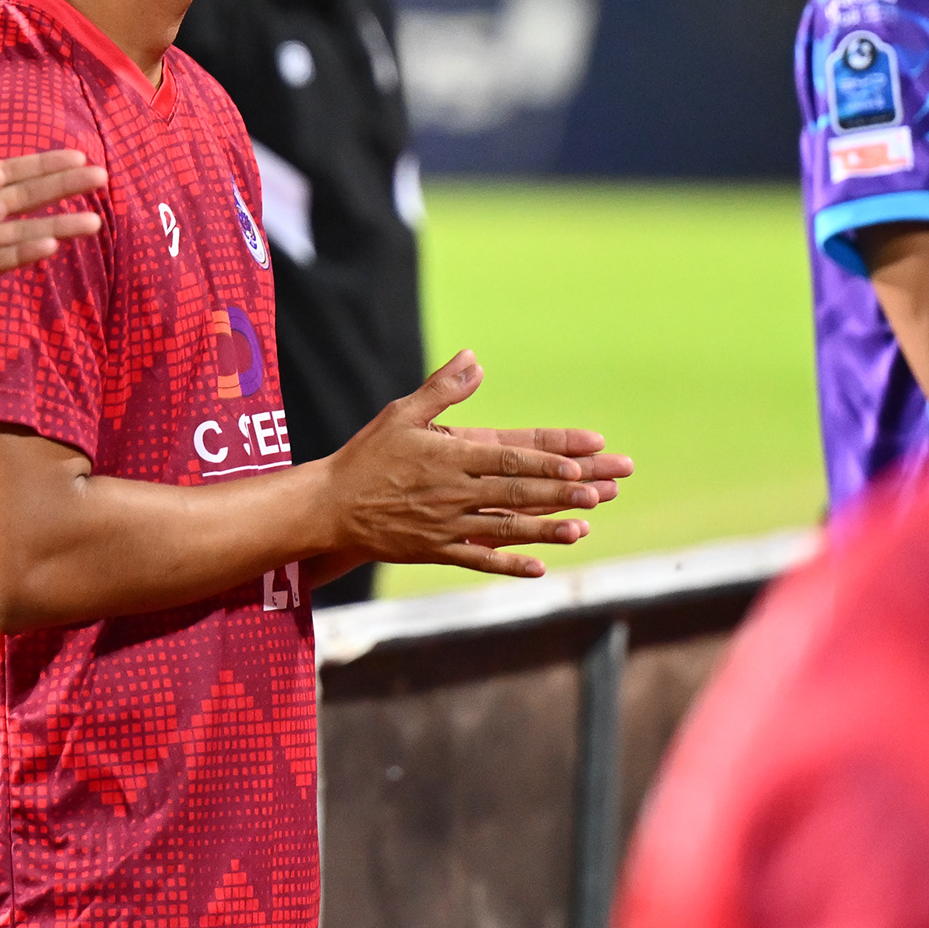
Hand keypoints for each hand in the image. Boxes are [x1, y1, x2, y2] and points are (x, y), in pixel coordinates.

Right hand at [320, 353, 633, 578]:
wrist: (329, 507)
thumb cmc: (366, 456)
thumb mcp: (401, 413)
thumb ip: (441, 389)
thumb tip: (474, 359)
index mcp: (449, 456)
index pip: (507, 458)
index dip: (544, 462)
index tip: (577, 463)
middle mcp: (453, 492)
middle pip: (515, 492)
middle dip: (559, 492)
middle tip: (599, 492)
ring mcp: (446, 525)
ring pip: (505, 528)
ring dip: (546, 529)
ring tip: (582, 528)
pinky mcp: (436, 551)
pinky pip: (478, 559)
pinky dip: (509, 564)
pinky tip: (539, 568)